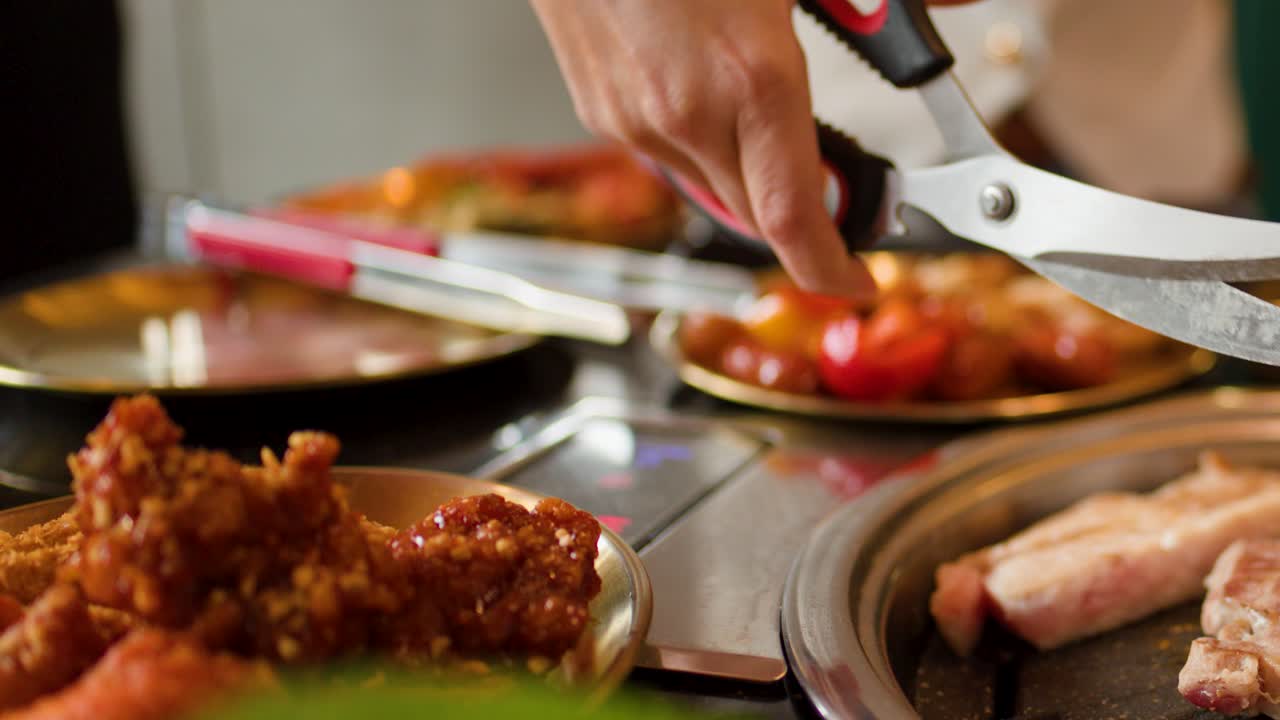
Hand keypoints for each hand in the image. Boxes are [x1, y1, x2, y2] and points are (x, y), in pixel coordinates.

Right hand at [531, 0, 971, 298]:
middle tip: (838, 187)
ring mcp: (630, 115)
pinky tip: (711, 97)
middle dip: (800, 214)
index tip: (855, 281)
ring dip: (749, 176)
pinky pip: (664, 155)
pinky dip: (702, 147)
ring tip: (769, 122)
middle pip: (755, 215)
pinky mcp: (596, 105)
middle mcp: (682, 113)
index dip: (829, 268)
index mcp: (746, 78)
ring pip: (708, 187)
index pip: (794, 221)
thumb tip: (959, 5)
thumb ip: (882, 3)